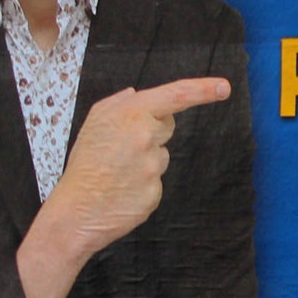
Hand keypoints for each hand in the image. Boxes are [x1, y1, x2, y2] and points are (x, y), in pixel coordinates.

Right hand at [43, 78, 231, 258]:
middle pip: (166, 127)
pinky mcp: (155, 191)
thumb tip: (137, 94)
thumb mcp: (94, 121)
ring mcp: (152, 166)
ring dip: (144, 162)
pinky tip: (123, 189)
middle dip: (150, 133)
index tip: (223, 87)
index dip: (203, 89)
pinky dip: (143, 184)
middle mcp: (145, 137)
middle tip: (120, 150)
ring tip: (117, 172)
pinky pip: (157, 181)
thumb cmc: (84, 164)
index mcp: (130, 114)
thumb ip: (119, 103)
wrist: (74, 210)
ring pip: (161, 156)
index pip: (175, 95)